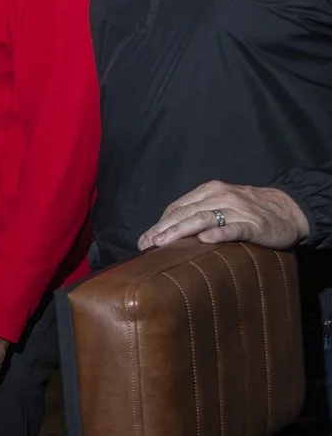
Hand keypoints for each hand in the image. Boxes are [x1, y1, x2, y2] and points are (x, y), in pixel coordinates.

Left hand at [137, 181, 309, 250]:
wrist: (290, 209)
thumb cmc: (251, 209)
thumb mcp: (222, 203)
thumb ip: (199, 212)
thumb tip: (169, 231)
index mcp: (209, 191)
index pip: (177, 207)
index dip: (159, 224)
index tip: (144, 240)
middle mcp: (220, 196)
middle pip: (184, 213)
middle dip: (162, 229)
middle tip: (145, 244)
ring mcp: (237, 209)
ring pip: (203, 218)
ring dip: (180, 231)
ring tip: (163, 243)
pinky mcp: (253, 224)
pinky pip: (233, 228)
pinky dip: (218, 233)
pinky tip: (204, 240)